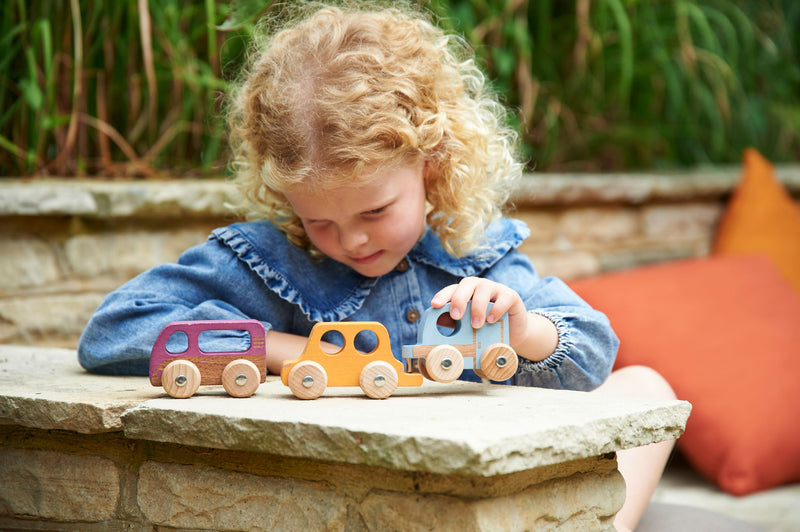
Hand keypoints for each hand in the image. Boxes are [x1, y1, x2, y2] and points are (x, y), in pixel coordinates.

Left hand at [430, 277, 557, 360]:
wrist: (514, 332)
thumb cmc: (488, 329)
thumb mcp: (471, 329)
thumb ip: (459, 330)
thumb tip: (441, 345)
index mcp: (466, 292)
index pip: (452, 289)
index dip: (442, 295)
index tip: (435, 305)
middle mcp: (479, 287)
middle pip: (466, 284)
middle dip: (459, 299)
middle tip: (456, 317)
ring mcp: (495, 289)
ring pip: (484, 289)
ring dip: (477, 307)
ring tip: (476, 325)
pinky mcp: (510, 296)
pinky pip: (504, 298)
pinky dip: (497, 309)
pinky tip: (492, 320)